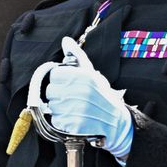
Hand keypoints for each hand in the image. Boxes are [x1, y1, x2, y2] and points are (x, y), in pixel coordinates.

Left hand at [46, 36, 133, 158]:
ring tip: (73, 108)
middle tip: (71, 97)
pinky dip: (62, 121)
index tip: (67, 84)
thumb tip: (66, 40)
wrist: (115, 119)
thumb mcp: (91, 72)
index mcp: (84, 76)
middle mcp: (81, 92)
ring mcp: (78, 109)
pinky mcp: (75, 125)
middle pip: (50, 91)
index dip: (59, 79)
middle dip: (58, 94)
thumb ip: (77, 56)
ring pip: (51, 106)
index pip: (54, 74)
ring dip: (59, 108)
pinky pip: (56, 121)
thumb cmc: (101, 94)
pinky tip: (73, 118)